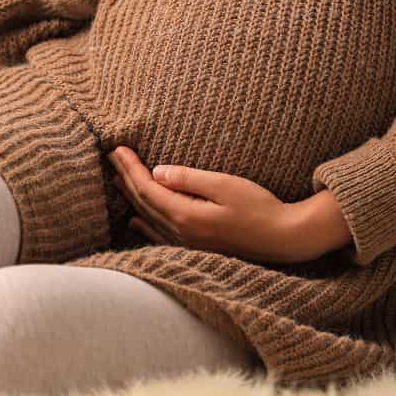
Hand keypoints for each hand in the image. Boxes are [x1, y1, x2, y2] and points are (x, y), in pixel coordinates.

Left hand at [106, 145, 308, 263]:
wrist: (284, 239)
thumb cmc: (259, 208)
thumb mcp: (224, 184)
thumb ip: (189, 179)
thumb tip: (157, 172)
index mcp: (186, 216)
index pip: (147, 189)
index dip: (130, 168)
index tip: (118, 148)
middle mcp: (181, 233)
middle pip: (143, 203)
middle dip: (125, 177)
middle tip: (111, 156)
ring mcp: (187, 243)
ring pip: (148, 218)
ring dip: (131, 198)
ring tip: (117, 179)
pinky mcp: (196, 247)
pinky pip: (159, 235)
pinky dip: (144, 223)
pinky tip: (135, 218)